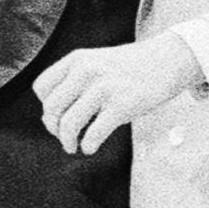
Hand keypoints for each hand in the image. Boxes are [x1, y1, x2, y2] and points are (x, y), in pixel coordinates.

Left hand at [34, 36, 202, 152]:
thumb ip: (73, 82)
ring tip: (74, 147)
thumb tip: (51, 118)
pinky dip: (88, 146)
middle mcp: (87, 71)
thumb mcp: (96, 62)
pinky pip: (93, 134)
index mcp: (77, 59)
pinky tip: (91, 147)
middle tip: (64, 137)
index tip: (57, 117)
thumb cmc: (129, 67)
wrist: (167, 60)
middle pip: (51, 108)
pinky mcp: (122, 105)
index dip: (46, 107)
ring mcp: (104, 88)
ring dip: (67, 141)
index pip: (41, 88)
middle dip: (53, 128)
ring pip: (69, 123)